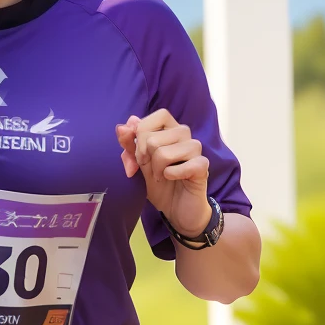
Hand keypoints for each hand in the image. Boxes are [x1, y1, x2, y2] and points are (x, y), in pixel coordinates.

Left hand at [115, 109, 210, 236]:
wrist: (177, 210)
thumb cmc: (160, 184)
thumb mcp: (138, 165)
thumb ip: (129, 145)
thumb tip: (122, 127)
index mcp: (170, 129)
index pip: (159, 115)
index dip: (142, 134)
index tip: (139, 154)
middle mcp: (184, 134)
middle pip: (152, 139)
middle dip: (144, 159)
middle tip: (151, 170)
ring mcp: (195, 149)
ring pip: (163, 153)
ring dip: (157, 170)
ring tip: (161, 177)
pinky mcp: (202, 165)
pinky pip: (180, 166)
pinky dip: (170, 176)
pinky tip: (173, 179)